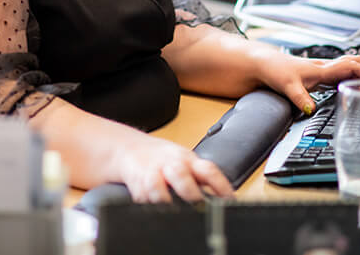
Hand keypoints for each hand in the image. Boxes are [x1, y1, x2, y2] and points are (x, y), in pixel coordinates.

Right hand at [114, 131, 233, 202]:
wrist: (130, 147)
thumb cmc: (163, 159)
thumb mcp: (184, 162)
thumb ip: (200, 179)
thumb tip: (222, 201)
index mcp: (188, 160)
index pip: (208, 170)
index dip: (221, 185)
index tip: (230, 201)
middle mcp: (171, 165)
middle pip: (180, 173)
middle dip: (189, 192)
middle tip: (198, 206)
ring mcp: (152, 172)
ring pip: (156, 184)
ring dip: (163, 198)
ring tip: (170, 209)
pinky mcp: (136, 183)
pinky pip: (141, 196)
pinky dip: (147, 205)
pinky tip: (153, 211)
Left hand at [257, 52, 359, 114]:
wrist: (264, 64)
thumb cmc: (276, 71)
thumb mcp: (287, 86)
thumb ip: (300, 98)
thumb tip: (312, 109)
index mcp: (323, 69)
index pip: (353, 66)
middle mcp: (326, 67)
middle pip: (358, 62)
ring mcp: (324, 70)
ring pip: (352, 65)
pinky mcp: (320, 75)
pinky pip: (343, 73)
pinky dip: (355, 77)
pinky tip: (358, 88)